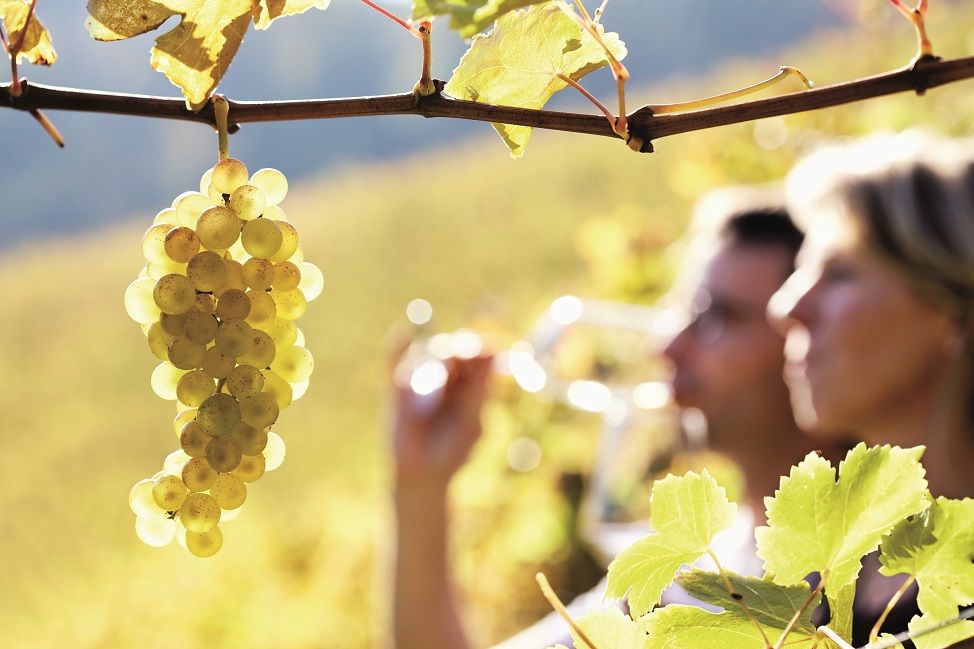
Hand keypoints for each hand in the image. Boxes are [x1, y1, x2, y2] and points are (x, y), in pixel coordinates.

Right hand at [390, 345, 492, 491]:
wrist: (422, 475)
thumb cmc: (453, 452)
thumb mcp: (470, 425)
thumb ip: (477, 396)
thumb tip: (493, 364)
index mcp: (471, 384)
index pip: (478, 357)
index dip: (482, 350)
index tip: (488, 350)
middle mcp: (447, 377)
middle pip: (454, 350)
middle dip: (459, 350)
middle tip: (464, 355)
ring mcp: (422, 379)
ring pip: (429, 354)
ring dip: (436, 358)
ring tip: (439, 376)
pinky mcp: (397, 387)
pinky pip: (395, 361)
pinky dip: (397, 347)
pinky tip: (402, 334)